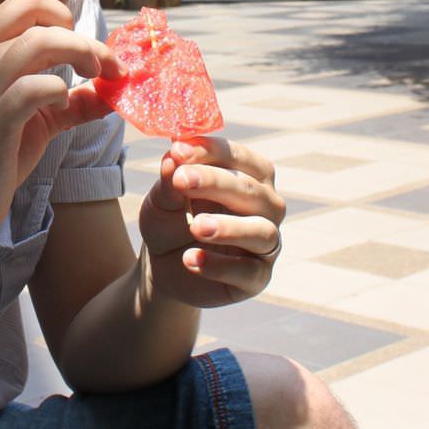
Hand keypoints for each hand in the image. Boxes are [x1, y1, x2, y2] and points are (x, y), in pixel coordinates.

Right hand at [0, 0, 119, 244]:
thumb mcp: (33, 119)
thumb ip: (72, 101)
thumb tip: (116, 91)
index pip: (26, 1)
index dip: (63, 16)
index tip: (82, 47)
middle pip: (36, 10)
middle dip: (81, 33)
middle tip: (102, 65)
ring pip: (41, 41)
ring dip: (83, 54)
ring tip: (96, 78)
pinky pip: (37, 87)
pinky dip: (61, 92)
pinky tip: (62, 108)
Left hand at [137, 137, 284, 308]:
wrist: (163, 265)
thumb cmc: (171, 219)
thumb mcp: (162, 199)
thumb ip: (170, 181)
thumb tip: (172, 159)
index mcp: (248, 176)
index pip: (240, 157)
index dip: (211, 152)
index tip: (178, 151)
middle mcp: (265, 206)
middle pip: (252, 191)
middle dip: (216, 182)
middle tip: (181, 181)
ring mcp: (265, 243)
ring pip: (262, 232)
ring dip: (229, 227)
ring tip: (195, 227)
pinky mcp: (256, 278)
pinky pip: (248, 272)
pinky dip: (220, 266)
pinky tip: (190, 259)